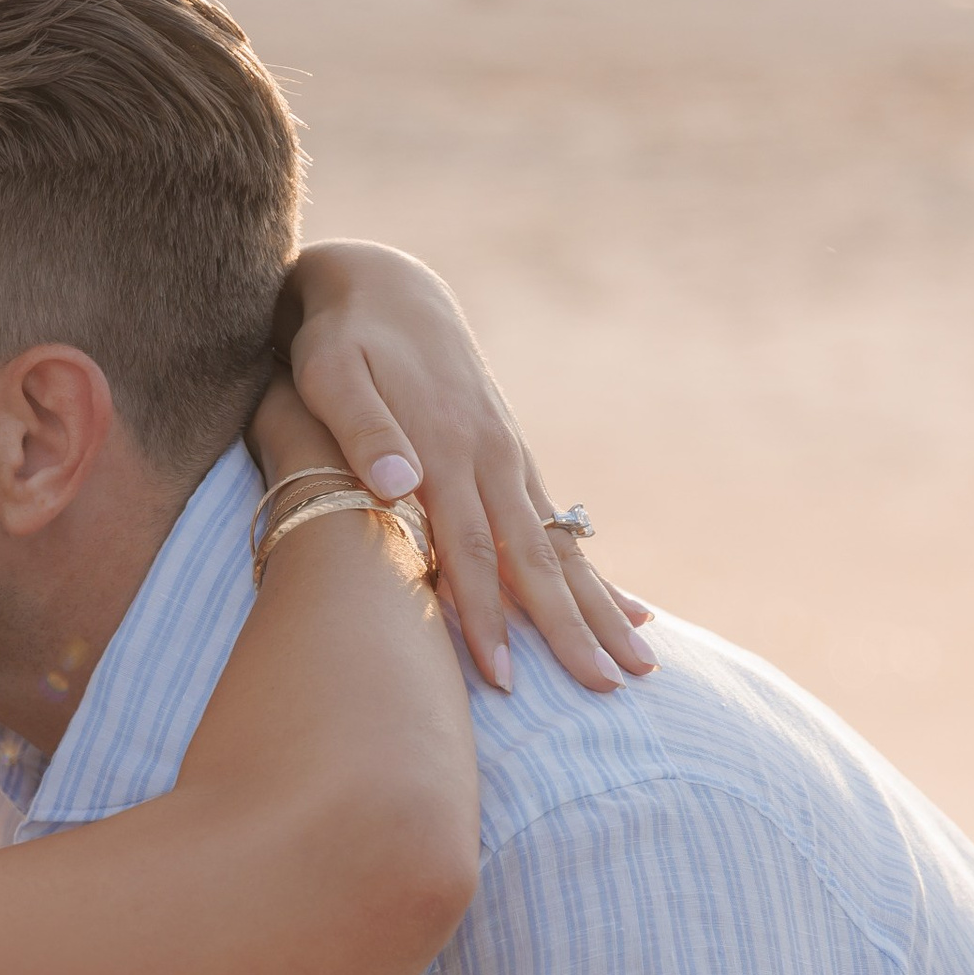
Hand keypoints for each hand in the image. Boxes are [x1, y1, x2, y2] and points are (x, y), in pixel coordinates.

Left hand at [289, 241, 654, 699]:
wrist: (384, 286)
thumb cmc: (341, 340)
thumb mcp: (333, 373)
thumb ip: (362, 427)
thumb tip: (395, 484)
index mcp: (448, 447)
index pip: (470, 550)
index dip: (484, 616)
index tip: (502, 679)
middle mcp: (491, 457)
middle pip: (536, 558)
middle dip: (571, 628)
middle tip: (610, 688)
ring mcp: (507, 457)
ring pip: (558, 544)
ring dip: (597, 607)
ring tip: (640, 660)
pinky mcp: (510, 455)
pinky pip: (556, 524)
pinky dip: (588, 568)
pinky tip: (621, 606)